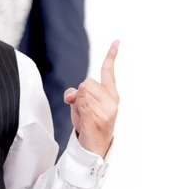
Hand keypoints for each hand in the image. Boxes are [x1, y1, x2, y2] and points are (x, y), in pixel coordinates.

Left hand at [64, 40, 119, 157]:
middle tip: (84, 109)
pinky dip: (77, 102)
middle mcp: (112, 100)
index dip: (111, 56)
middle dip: (80, 93)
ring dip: (76, 103)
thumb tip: (73, 94)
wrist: (94, 147)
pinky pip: (81, 101)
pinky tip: (82, 115)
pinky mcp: (96, 117)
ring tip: (84, 117)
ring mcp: (105, 109)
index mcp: (111, 95)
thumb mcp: (82, 104)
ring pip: (81, 91)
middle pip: (86, 81)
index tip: (116, 41)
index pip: (109, 72)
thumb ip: (76, 94)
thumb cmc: (89, 123)